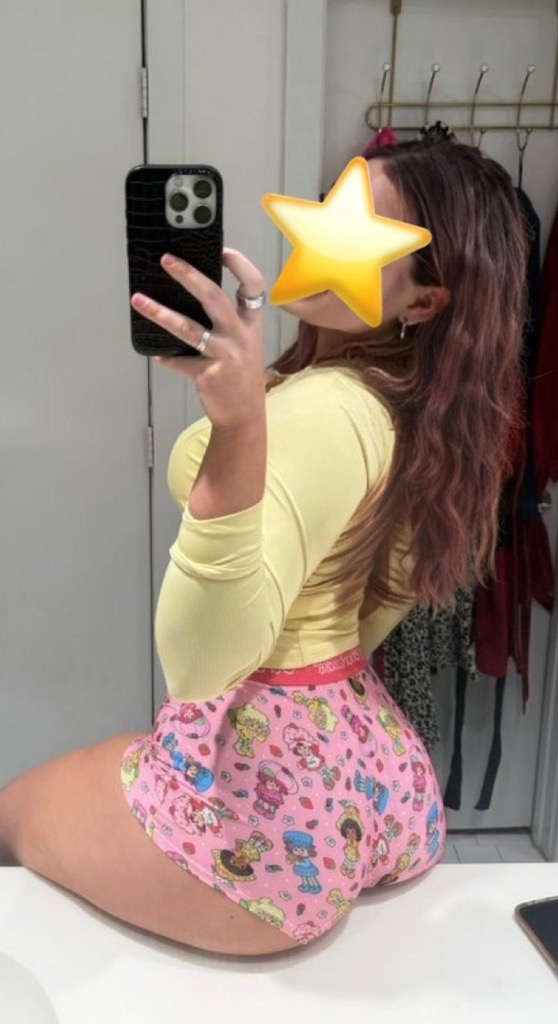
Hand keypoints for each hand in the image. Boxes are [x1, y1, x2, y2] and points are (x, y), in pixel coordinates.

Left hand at [130, 248, 266, 430]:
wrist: (244, 416)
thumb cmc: (240, 377)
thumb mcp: (245, 344)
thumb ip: (227, 322)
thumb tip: (190, 295)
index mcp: (251, 325)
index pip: (253, 285)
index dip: (239, 264)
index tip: (222, 250)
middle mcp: (240, 337)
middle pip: (214, 298)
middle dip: (189, 275)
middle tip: (166, 260)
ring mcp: (225, 356)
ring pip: (188, 328)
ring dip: (160, 312)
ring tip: (138, 300)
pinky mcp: (207, 375)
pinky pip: (179, 360)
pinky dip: (165, 356)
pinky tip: (155, 352)